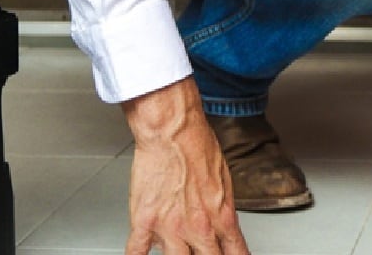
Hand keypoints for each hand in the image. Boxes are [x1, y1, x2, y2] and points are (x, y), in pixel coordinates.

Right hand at [121, 78, 249, 254]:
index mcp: (221, 216)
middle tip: (204, 254)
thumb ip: (222, 208)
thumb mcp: (224, 179)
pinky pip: (137, 252)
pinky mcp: (144, 221)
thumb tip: (222, 225)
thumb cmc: (197, 145)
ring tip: (177, 254)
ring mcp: (170, 228)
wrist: (172, 129)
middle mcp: (198, 227)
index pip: (235, 253)